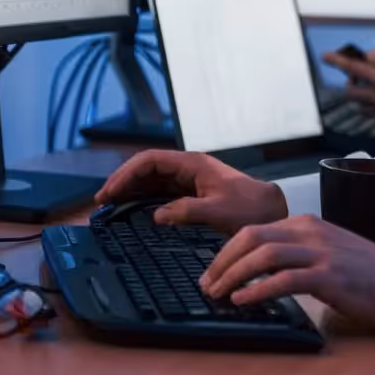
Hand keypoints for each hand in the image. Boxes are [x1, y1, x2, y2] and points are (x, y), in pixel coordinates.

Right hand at [95, 150, 287, 232]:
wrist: (271, 211)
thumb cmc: (250, 208)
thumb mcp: (218, 212)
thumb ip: (186, 211)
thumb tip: (157, 215)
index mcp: (193, 163)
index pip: (150, 160)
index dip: (126, 174)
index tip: (110, 192)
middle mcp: (189, 167)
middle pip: (147, 167)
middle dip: (123, 181)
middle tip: (103, 202)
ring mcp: (190, 179)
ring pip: (152, 179)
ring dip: (131, 190)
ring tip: (111, 206)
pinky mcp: (193, 191)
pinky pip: (162, 191)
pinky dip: (144, 198)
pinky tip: (132, 210)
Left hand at [201, 214, 374, 330]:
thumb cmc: (367, 276)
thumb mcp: (328, 252)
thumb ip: (298, 254)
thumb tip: (259, 270)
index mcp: (309, 224)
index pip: (255, 229)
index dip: (227, 251)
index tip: (213, 271)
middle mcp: (312, 232)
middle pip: (252, 236)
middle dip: (223, 261)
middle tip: (208, 283)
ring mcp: (321, 253)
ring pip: (263, 255)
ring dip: (234, 275)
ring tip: (219, 294)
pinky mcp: (329, 276)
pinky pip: (284, 279)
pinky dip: (258, 290)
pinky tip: (243, 301)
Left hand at [322, 41, 374, 133]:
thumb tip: (372, 56)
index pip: (353, 67)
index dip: (338, 60)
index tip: (325, 56)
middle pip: (352, 91)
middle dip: (349, 80)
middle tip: (357, 71)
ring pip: (361, 103)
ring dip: (359, 94)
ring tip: (368, 85)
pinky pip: (374, 113)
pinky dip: (372, 105)